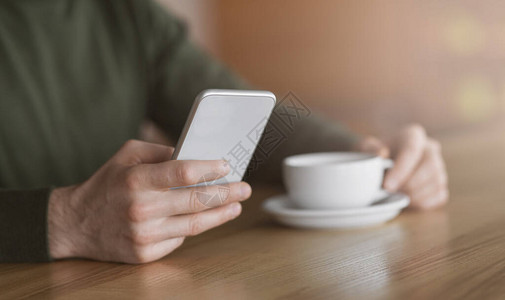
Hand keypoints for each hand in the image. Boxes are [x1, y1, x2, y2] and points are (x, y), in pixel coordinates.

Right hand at [48, 140, 251, 262]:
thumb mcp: (127, 155)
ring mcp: (143, 234)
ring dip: (221, 214)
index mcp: (137, 179)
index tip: (227, 165)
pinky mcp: (145, 254)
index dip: (210, 169)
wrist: (75, 223)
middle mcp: (141, 208)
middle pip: (196, 200)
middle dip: (226, 192)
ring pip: (194, 224)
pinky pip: (179, 239)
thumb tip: (195, 155)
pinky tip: (206, 218)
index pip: (183, 172)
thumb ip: (161, 151)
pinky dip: (194, 227)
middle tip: (244, 187)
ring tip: (236, 205)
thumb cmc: (107, 183)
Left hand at [357, 124, 448, 209]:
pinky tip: (408, 201)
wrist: (381, 165)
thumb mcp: (365, 148)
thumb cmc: (374, 155)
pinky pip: (440, 195)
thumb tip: (382, 153)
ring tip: (397, 195)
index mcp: (413, 135)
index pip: (412, 150)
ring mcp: (438, 166)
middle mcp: (430, 148)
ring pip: (437, 181)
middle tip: (391, 192)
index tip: (387, 185)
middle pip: (430, 166)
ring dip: (416, 194)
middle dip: (410, 184)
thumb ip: (370, 148)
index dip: (401, 170)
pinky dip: (424, 202)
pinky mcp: (440, 183)